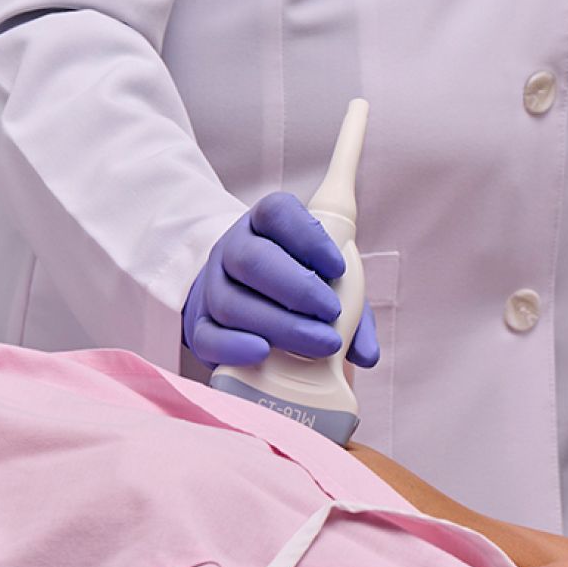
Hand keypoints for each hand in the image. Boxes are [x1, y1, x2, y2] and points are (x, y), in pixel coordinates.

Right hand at [182, 193, 381, 370]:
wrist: (242, 303)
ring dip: (279, 325)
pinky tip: (263, 353)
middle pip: (253, 259)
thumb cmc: (296, 289)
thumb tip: (367, 353)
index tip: (338, 266)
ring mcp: (212, 287)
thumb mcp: (328, 284)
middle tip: (331, 312)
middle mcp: (234, 249)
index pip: (277, 212)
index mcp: (266, 224)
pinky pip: (207, 337)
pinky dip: (236, 347)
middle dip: (297, 289)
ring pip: (231, 302)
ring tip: (319, 343)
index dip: (309, 237)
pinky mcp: (199, 327)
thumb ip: (353, 307)